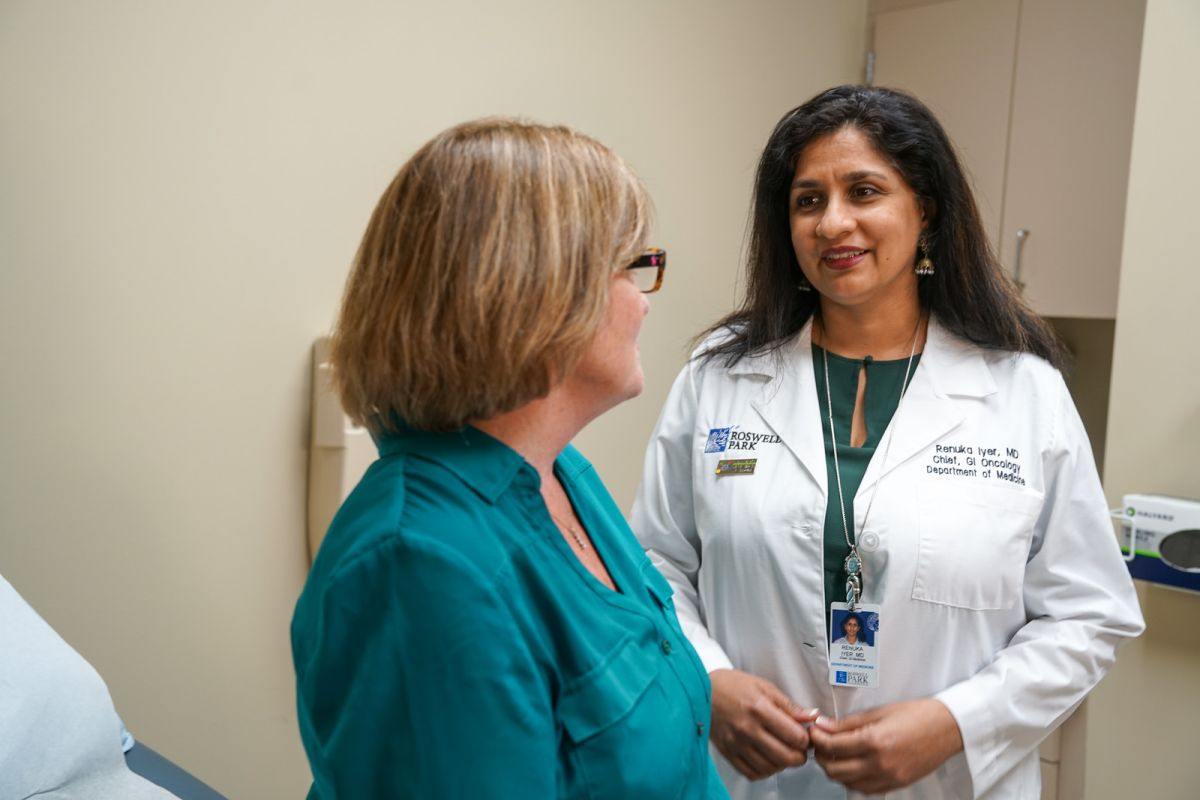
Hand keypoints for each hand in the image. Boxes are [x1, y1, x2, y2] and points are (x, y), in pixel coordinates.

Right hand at [709, 669, 819, 780]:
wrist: (703, 690)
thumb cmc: (732, 686)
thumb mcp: (764, 686)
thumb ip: (789, 705)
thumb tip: (811, 716)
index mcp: (759, 709)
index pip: (794, 736)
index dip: (807, 739)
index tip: (806, 737)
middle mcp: (747, 728)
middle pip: (785, 756)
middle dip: (799, 756)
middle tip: (800, 750)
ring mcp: (736, 743)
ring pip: (769, 767)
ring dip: (782, 765)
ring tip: (783, 754)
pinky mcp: (727, 752)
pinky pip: (751, 773)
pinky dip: (764, 772)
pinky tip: (767, 760)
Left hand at [809, 699, 963, 793]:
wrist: (947, 728)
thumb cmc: (917, 715)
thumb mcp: (879, 712)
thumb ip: (848, 723)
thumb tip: (824, 725)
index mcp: (875, 742)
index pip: (833, 746)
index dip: (817, 738)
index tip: (813, 731)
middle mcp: (880, 764)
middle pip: (835, 769)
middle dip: (821, 756)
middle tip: (819, 743)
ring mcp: (889, 777)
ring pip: (847, 782)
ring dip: (835, 770)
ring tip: (834, 753)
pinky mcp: (896, 784)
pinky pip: (865, 788)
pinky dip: (852, 779)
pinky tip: (851, 766)